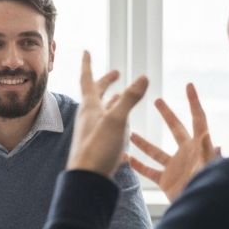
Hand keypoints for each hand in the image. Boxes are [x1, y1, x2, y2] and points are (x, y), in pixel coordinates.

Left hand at [67, 51, 148, 176]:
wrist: (87, 178)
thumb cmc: (98, 148)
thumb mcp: (117, 120)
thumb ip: (130, 99)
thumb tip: (143, 76)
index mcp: (90, 107)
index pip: (88, 79)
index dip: (88, 64)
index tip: (86, 50)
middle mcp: (89, 116)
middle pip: (97, 94)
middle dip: (106, 82)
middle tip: (116, 73)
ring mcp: (93, 130)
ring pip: (103, 109)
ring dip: (113, 99)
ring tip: (121, 94)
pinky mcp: (99, 143)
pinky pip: (108, 124)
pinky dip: (116, 117)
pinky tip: (122, 122)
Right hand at [128, 83, 219, 202]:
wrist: (198, 210)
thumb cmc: (205, 188)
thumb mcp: (207, 169)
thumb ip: (207, 154)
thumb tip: (208, 136)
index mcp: (198, 146)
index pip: (198, 119)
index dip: (194, 102)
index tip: (188, 86)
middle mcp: (186, 153)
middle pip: (175, 129)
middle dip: (167, 114)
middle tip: (156, 101)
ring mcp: (175, 166)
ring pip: (156, 150)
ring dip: (143, 142)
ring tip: (131, 132)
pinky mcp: (165, 180)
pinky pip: (148, 170)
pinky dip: (137, 165)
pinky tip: (125, 158)